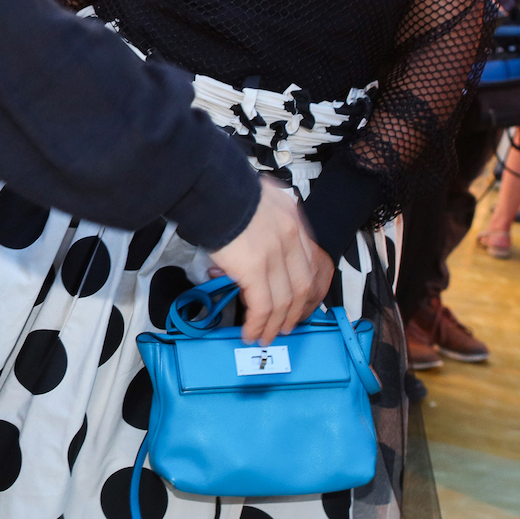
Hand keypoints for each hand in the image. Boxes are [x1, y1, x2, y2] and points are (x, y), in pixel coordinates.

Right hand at [207, 177, 334, 343]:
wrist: (208, 182)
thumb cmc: (221, 187)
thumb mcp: (256, 197)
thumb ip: (262, 218)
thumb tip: (249, 240)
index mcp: (291, 218)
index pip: (311, 261)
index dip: (306, 289)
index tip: (299, 303)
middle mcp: (290, 236)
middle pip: (303, 285)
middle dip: (295, 312)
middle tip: (285, 326)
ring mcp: (275, 253)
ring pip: (285, 301)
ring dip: (275, 324)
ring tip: (264, 336)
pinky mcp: (255, 268)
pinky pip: (263, 306)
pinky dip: (258, 323)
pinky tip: (250, 331)